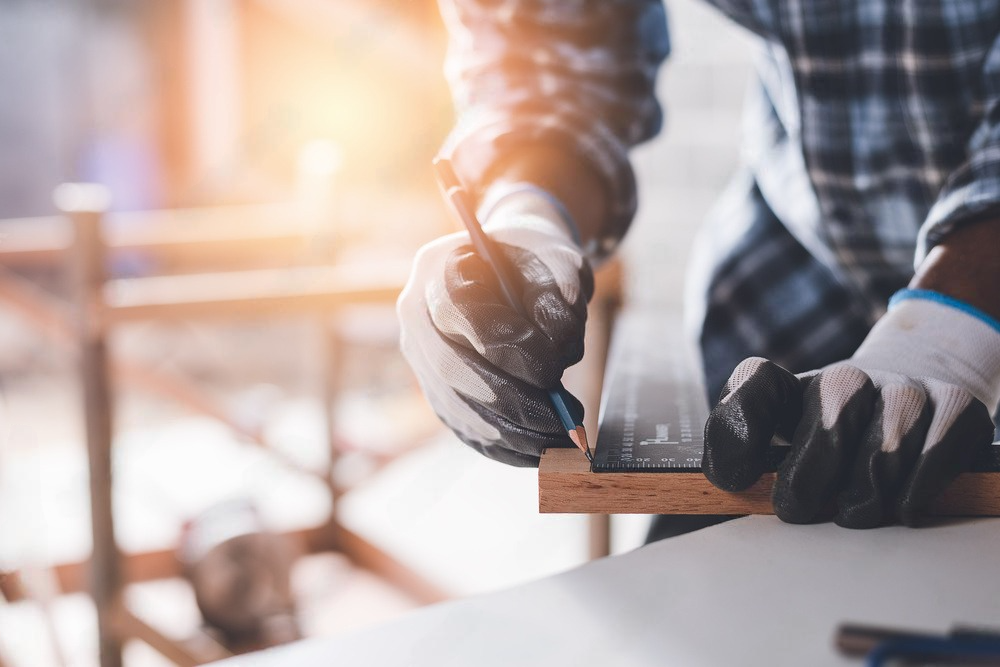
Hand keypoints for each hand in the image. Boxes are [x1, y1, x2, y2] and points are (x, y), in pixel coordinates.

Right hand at [397, 189, 592, 465]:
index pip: (459, 312)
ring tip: (562, 440)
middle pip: (452, 369)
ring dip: (512, 433)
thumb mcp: (556, 261)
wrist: (510, 273)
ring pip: (457, 407)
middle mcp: (415, 316)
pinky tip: (541, 451)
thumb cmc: (534, 265)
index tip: (552, 371)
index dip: (505, 346)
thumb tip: (560, 348)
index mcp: (438, 268)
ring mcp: (420, 358)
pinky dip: (504, 448)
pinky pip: (464, 429)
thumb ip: (561, 294)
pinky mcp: (436, 392)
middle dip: (512, 403)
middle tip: (562, 421)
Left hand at [703, 293, 999, 527]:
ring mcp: (902, 388)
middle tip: (804, 509)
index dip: (738, 432)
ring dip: (865, 499)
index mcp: (791, 387)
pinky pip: (932, 460)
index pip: (756, 383)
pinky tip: (901, 504)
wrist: (910, 391)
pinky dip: (914, 494)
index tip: (735, 479)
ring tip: (855, 508)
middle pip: (825, 433)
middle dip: (809, 486)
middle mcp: (846, 378)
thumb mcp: (783, 440)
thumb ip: (746, 457)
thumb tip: (733, 481)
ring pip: (882, 457)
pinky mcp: (955, 405)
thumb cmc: (832, 435)